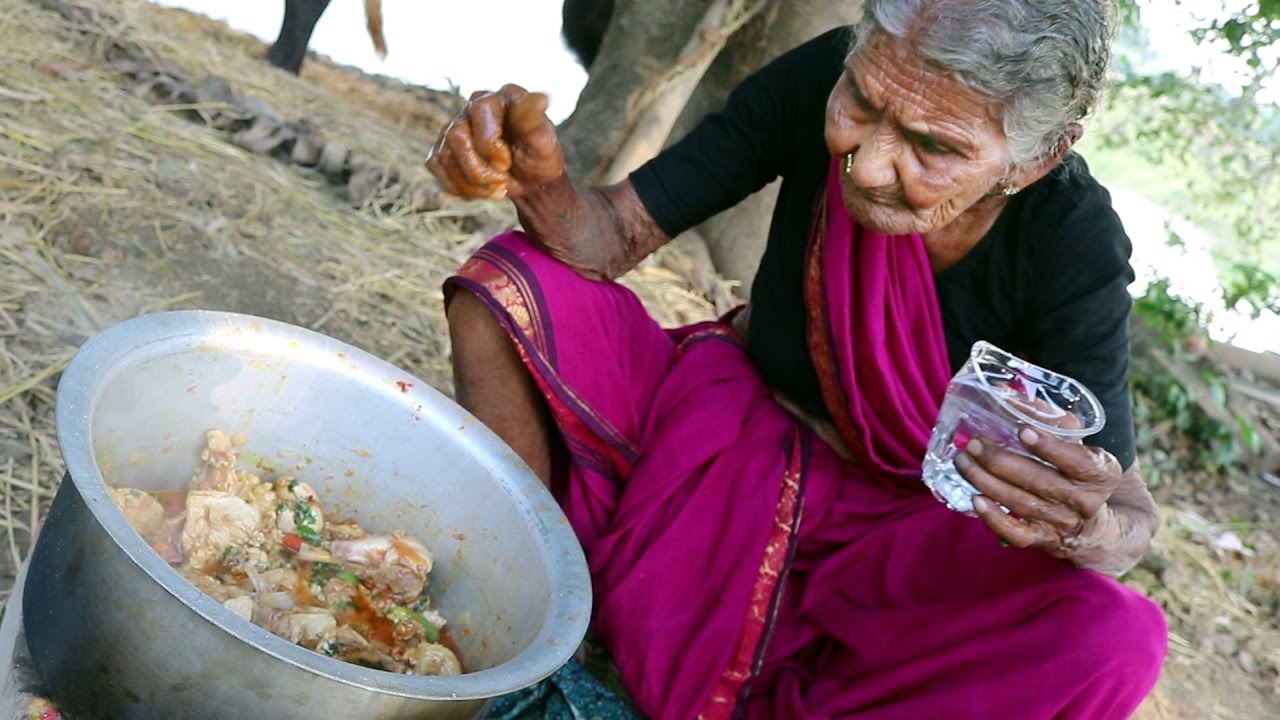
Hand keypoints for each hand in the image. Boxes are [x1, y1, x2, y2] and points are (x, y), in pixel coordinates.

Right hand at [426, 84, 564, 199]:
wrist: (530, 180)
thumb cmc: (539, 156)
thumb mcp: (543, 140)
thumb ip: (534, 121)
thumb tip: (542, 97)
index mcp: (498, 97)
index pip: (479, 109)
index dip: (489, 143)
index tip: (506, 163)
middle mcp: (472, 106)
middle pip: (456, 135)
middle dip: (479, 169)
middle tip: (503, 182)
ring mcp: (454, 127)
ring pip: (443, 155)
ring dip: (471, 183)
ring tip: (497, 188)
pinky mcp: (442, 147)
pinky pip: (436, 166)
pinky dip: (460, 187)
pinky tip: (481, 189)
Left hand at [954, 426, 1122, 558]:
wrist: (1094, 526)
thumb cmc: (1077, 470)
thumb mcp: (1077, 442)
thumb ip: (1048, 417)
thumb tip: (1005, 392)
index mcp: (1099, 472)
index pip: (1077, 460)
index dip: (1050, 447)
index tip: (1023, 430)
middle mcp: (1084, 500)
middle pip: (1039, 480)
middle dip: (1001, 460)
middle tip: (974, 443)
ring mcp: (1062, 522)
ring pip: (1021, 503)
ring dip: (986, 481)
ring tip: (963, 461)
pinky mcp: (1042, 539)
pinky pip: (1016, 534)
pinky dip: (994, 518)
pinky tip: (975, 500)